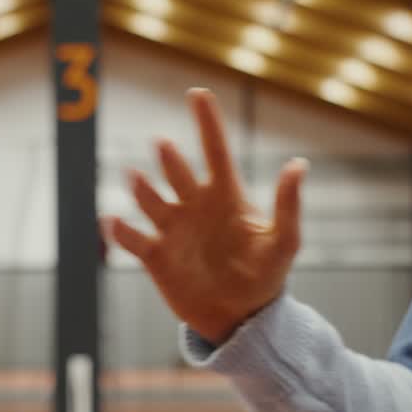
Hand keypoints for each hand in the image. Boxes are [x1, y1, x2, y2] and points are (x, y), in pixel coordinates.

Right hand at [102, 88, 307, 344]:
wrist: (241, 318)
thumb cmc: (265, 277)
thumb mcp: (283, 242)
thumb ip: (288, 205)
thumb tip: (299, 164)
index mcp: (226, 196)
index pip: (214, 149)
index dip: (206, 121)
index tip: (197, 93)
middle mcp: (195, 206)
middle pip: (177, 172)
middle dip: (169, 159)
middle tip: (164, 145)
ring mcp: (173, 229)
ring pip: (150, 199)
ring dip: (142, 188)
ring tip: (136, 177)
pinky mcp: (156, 256)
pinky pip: (133, 238)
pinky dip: (120, 231)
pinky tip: (113, 221)